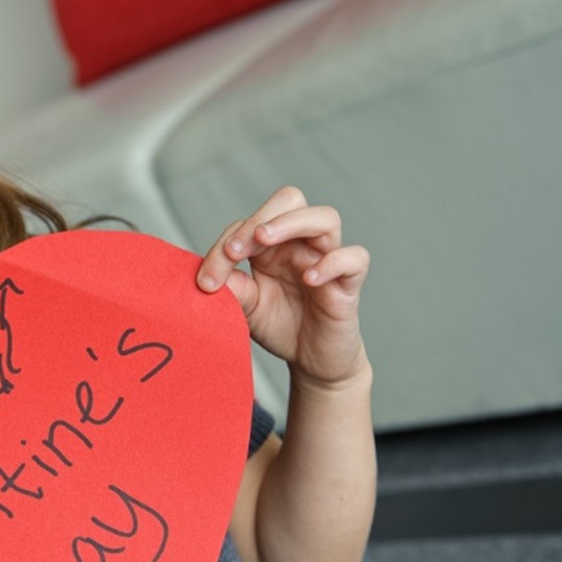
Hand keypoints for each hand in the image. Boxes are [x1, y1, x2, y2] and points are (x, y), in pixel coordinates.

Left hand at [196, 186, 369, 388]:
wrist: (312, 360)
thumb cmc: (280, 325)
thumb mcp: (246, 307)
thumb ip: (232, 288)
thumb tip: (208, 275)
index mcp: (271, 246)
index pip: (248, 224)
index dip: (224, 244)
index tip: (207, 281)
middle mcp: (300, 244)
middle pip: (290, 200)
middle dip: (259, 217)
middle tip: (234, 251)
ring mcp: (326, 259)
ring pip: (325, 218)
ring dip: (292, 222)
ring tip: (264, 240)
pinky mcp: (349, 283)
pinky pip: (355, 258)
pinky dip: (333, 262)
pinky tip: (310, 279)